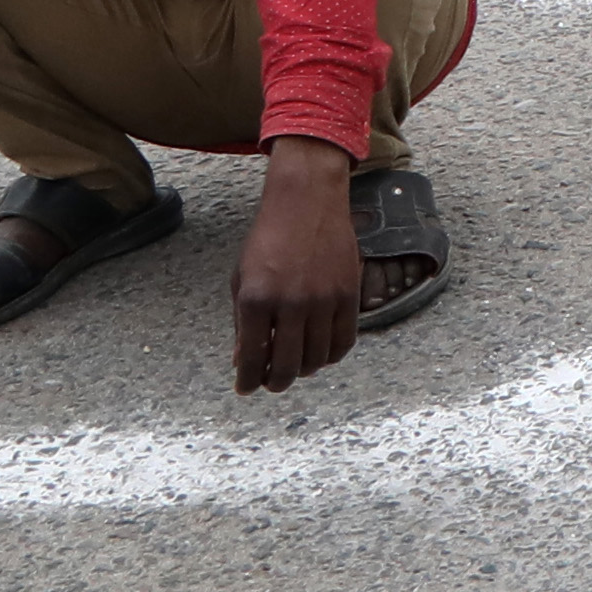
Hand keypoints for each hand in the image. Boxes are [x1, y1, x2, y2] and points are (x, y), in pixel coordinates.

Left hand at [235, 137, 364, 393]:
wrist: (306, 203)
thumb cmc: (268, 240)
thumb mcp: (242, 279)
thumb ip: (243, 323)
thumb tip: (244, 361)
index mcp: (255, 299)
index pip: (252, 357)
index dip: (248, 381)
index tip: (246, 389)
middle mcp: (290, 303)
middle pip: (286, 365)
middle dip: (275, 382)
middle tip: (271, 384)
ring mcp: (323, 300)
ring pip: (316, 358)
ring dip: (303, 370)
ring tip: (295, 368)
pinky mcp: (349, 295)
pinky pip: (343, 341)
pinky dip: (331, 356)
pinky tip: (320, 355)